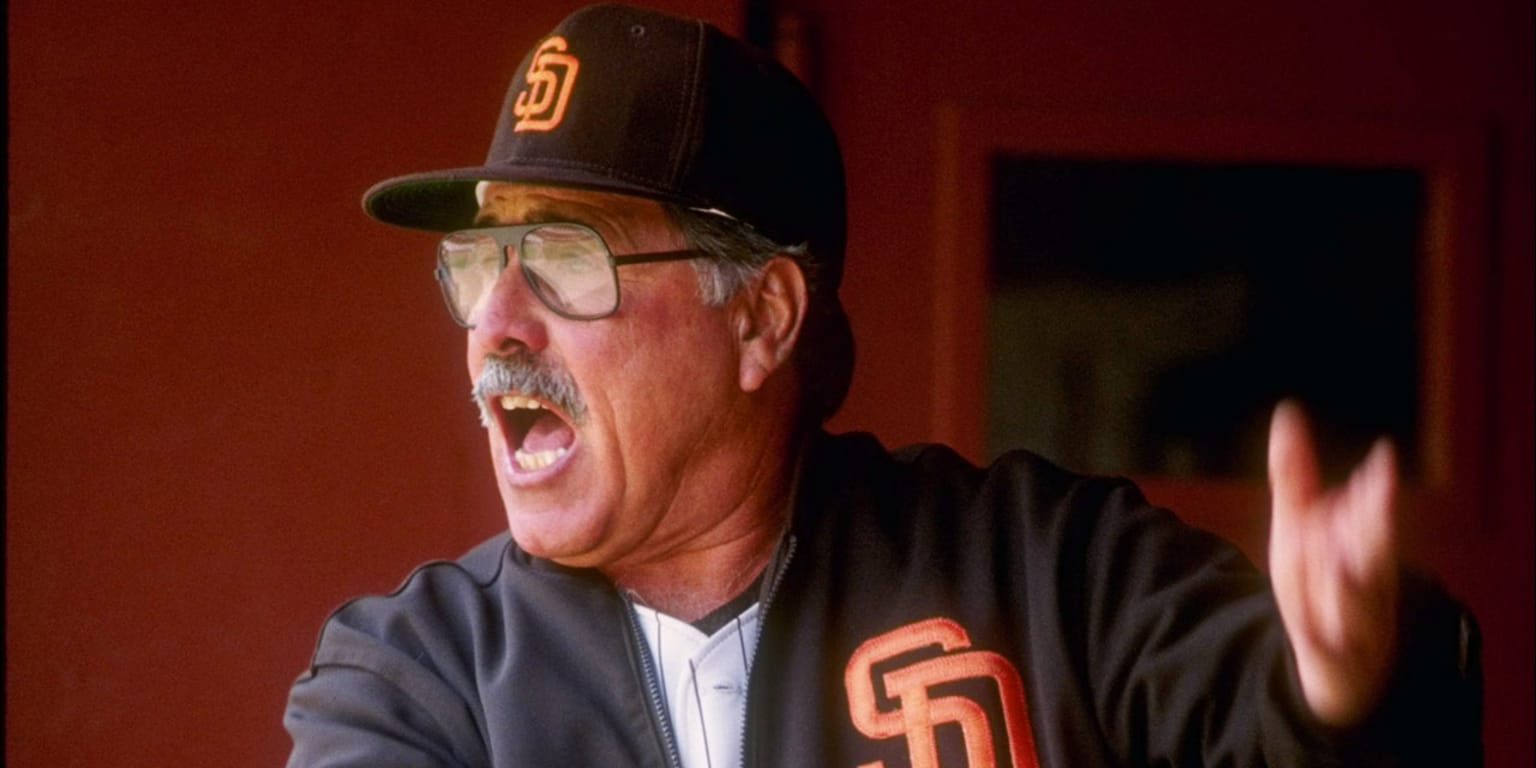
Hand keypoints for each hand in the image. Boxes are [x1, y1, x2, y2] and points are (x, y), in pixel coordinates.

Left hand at [1267, 401, 1398, 725]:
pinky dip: (1323, 641)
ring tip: (1338, 565)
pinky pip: (1328, 648)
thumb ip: (1294, 474)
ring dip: (1345, 587)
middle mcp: (1366, 579)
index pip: (1373, 512)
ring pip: (1352, 601)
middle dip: (1374, 530)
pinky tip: (1312, 632)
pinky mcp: (1334, 656)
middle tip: (1369, 501)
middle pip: (1372, 553)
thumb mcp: (1297, 522)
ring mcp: (1355, 621)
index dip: (1379, 489)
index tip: (1383, 458)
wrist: (1334, 659)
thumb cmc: (1319, 578)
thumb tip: (1288, 411)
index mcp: (1360, 543)